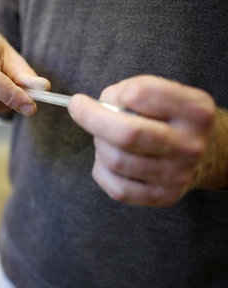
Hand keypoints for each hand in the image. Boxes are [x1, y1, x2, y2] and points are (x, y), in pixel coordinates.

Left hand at [68, 75, 218, 206]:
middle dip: (91, 118)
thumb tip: (96, 107)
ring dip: (99, 144)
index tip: (100, 94)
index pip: (141, 94)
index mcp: (194, 111)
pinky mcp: (162, 197)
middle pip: (126, 133)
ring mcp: (176, 175)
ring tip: (105, 137)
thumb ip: (132, 93)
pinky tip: (108, 159)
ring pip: (116, 160)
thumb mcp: (168, 95)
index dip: (114, 93)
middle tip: (78, 108)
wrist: (211, 153)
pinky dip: (102, 170)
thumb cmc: (176, 118)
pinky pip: (116, 187)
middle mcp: (189, 145)